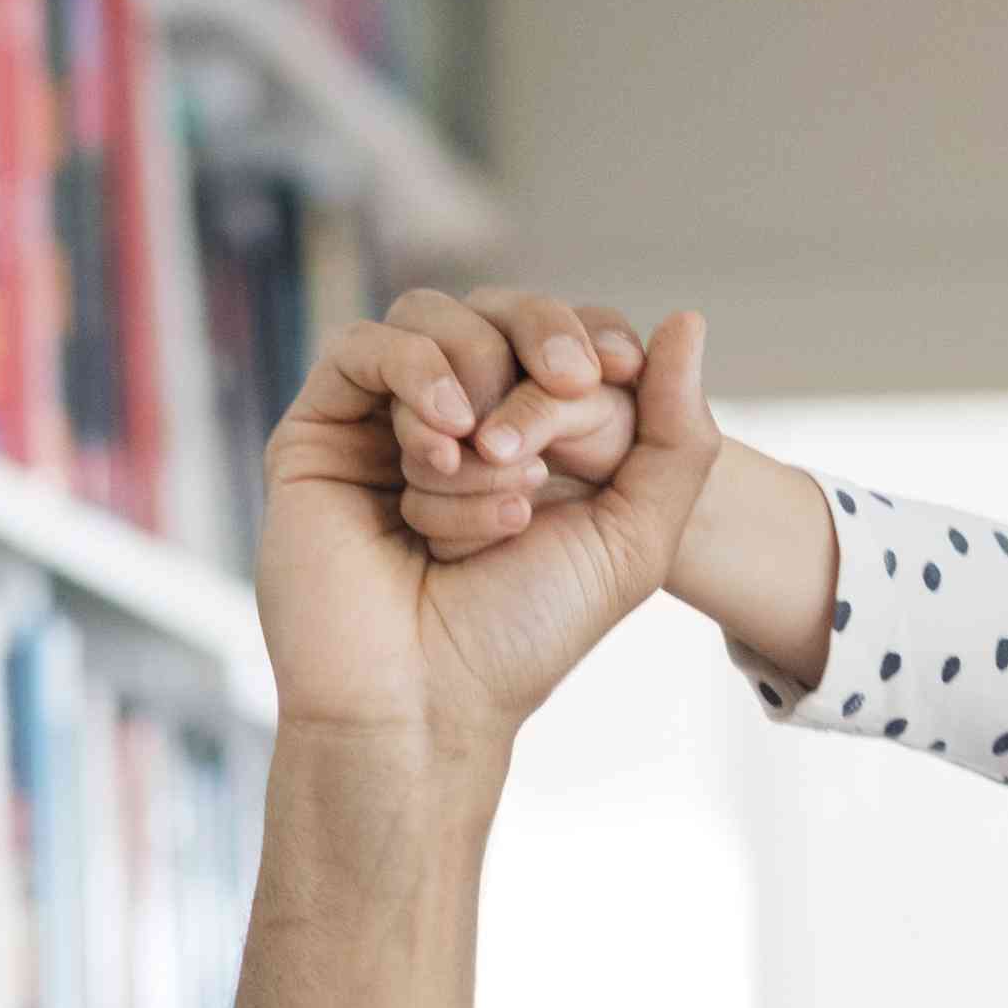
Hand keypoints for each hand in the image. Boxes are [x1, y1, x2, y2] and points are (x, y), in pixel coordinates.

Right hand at [260, 298, 717, 746]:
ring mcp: (383, 419)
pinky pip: (364, 347)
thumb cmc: (524, 633)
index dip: (589, 333)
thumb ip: (676, 434)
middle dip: (542, 344)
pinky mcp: (320, 430)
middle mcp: (454, 416)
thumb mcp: (633, 536)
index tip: (616, 373)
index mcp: (525, 433)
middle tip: (568, 386)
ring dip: (479, 384)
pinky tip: (444, 440)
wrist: (426, 699)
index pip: (559, 331)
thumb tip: (687, 320)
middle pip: (498, 309)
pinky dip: (416, 375)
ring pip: (432, 320)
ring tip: (488, 461)